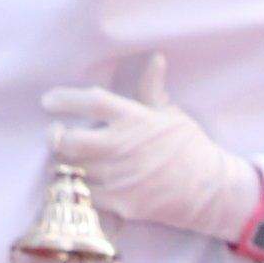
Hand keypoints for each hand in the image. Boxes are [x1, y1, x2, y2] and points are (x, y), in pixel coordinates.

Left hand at [42, 58, 261, 246]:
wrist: (214, 192)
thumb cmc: (191, 149)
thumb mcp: (172, 115)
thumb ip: (152, 89)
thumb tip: (155, 58)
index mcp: (133, 119)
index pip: (89, 101)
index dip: (63, 99)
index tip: (49, 101)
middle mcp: (121, 147)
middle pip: (68, 141)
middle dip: (56, 138)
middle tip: (58, 136)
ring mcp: (120, 178)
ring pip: (72, 171)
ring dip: (68, 165)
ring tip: (71, 161)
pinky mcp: (123, 204)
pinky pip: (86, 197)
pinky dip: (82, 192)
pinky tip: (85, 186)